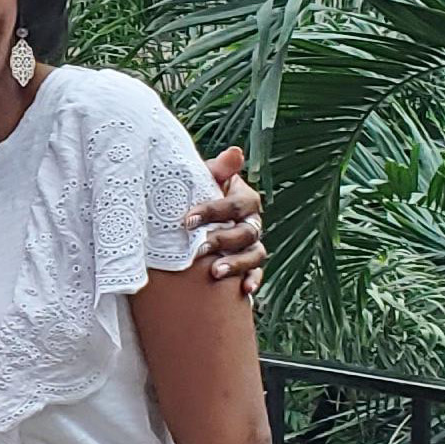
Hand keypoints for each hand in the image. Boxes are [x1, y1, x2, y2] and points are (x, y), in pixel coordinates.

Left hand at [189, 147, 266, 303]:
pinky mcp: (249, 266)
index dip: (213, 211)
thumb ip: (217, 169)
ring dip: (237, 263)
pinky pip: (257, 273)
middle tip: (198, 249)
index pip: (236, 204)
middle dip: (222, 240)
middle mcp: (252, 222)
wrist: (190, 224)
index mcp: (244, 199)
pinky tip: (244, 290)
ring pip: (255, 254)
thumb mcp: (203, 181)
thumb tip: (235, 152)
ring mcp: (252, 245)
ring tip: (216, 272)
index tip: (187, 220)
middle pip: (246, 231)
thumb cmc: (196, 197)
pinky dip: (252, 281)